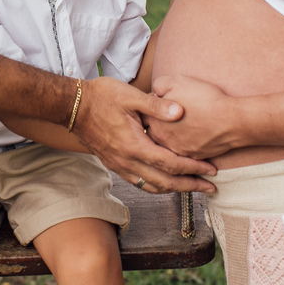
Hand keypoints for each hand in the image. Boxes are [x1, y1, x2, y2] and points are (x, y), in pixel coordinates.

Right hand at [71, 76, 215, 193]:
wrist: (73, 106)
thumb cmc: (102, 97)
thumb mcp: (130, 95)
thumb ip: (156, 105)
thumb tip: (181, 111)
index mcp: (134, 145)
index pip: (170, 163)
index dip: (193, 168)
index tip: (210, 170)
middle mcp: (127, 160)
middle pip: (164, 182)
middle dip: (190, 186)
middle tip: (210, 188)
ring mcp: (119, 165)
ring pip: (151, 186)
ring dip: (174, 189)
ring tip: (192, 187)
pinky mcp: (114, 164)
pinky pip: (138, 183)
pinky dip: (156, 186)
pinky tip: (165, 182)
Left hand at [144, 75, 237, 159]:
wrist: (231, 120)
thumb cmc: (204, 99)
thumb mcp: (177, 81)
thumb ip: (159, 85)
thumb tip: (154, 92)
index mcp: (154, 121)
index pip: (144, 114)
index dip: (152, 106)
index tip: (160, 102)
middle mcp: (162, 140)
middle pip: (153, 131)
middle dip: (158, 123)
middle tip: (170, 114)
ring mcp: (177, 151)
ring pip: (168, 143)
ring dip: (171, 135)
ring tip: (182, 124)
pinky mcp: (192, 157)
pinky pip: (184, 151)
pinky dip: (186, 144)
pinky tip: (194, 135)